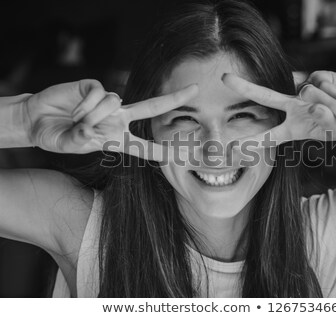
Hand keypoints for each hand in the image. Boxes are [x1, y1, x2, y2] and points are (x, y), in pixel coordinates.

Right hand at [22, 79, 197, 160]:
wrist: (36, 121)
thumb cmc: (58, 137)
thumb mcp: (71, 145)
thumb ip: (81, 140)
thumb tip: (91, 128)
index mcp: (117, 138)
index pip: (145, 147)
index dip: (163, 152)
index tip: (183, 156)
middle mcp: (118, 118)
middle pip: (153, 107)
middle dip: (175, 98)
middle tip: (197, 89)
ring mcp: (108, 102)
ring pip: (115, 102)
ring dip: (93, 114)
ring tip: (77, 121)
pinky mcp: (93, 87)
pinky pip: (100, 93)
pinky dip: (85, 105)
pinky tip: (74, 111)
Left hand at [222, 73, 335, 144]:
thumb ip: (325, 121)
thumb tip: (314, 105)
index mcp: (293, 129)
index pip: (268, 136)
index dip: (250, 143)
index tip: (230, 149)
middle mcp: (294, 108)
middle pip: (266, 96)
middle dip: (245, 88)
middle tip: (224, 78)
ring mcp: (304, 91)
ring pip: (310, 93)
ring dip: (333, 106)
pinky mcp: (318, 76)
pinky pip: (322, 84)